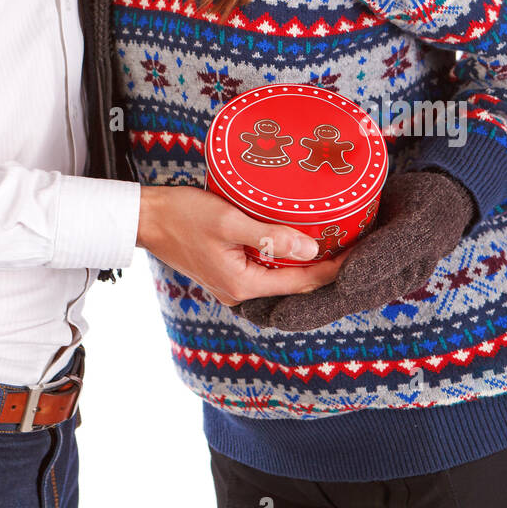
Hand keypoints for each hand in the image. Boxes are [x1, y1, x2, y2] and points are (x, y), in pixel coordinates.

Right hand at [136, 185, 348, 305]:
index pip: (303, 282)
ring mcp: (235, 283)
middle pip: (296, 283)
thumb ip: (268, 235)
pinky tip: (299, 236)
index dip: (335, 267)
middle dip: (327, 264)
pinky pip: (267, 267)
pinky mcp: (230, 270)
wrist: (146, 218)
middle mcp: (241, 292)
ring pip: (283, 276)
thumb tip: (312, 247)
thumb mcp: (227, 220)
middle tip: (355, 238)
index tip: (360, 246)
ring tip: (336, 237)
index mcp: (243, 285)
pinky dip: (287, 255)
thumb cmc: (182, 215)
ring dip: (308, 259)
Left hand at [234, 169, 477, 332]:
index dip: (301, 310)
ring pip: (315, 285)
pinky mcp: (353, 250)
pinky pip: (320, 265)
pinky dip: (294, 267)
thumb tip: (345, 282)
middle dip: (282, 306)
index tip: (272, 313)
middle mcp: (367, 282)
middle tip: (245, 309)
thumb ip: (384, 255)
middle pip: (318, 299)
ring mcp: (360, 268)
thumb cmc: (433, 211)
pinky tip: (269, 260)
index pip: (333, 303)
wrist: (446, 196)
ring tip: (247, 294)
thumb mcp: (414, 230)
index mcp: (381, 284)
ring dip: (283, 291)